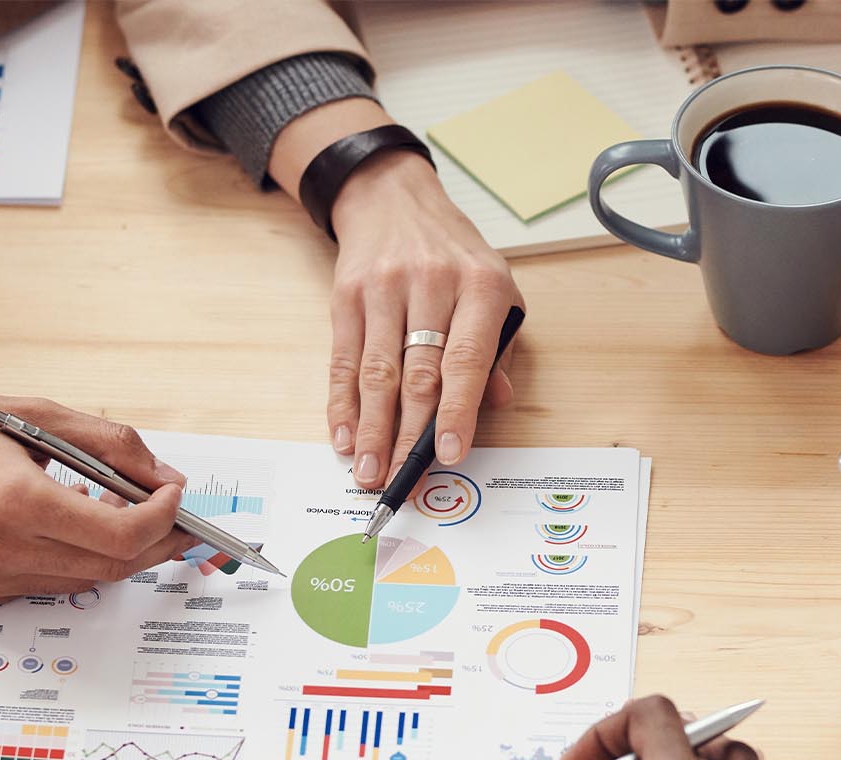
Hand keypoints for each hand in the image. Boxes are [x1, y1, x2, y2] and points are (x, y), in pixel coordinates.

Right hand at [0, 391, 195, 614]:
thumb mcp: (32, 412)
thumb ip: (108, 444)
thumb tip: (163, 478)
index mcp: (14, 500)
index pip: (121, 535)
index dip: (163, 520)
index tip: (174, 497)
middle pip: (110, 567)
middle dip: (153, 542)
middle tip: (171, 518)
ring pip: (78, 583)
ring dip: (109, 553)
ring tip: (113, 514)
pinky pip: (38, 590)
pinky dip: (62, 563)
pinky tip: (56, 531)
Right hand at [327, 152, 521, 487]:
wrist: (395, 200)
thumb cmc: (454, 256)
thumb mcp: (496, 290)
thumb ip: (498, 350)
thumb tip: (495, 404)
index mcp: (480, 286)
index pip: (467, 360)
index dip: (457, 412)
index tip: (450, 454)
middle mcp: (432, 284)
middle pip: (418, 374)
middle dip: (408, 434)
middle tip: (400, 479)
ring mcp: (384, 288)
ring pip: (377, 372)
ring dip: (371, 429)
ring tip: (368, 470)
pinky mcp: (347, 296)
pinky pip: (344, 359)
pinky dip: (342, 403)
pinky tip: (344, 435)